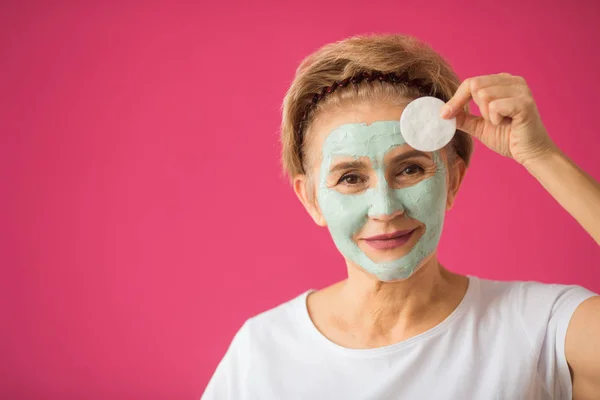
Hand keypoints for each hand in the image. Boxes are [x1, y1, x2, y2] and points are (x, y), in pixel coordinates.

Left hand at [441, 73, 556, 164]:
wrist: (530, 154)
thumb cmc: (508, 138)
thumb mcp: (479, 126)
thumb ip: (463, 117)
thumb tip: (443, 113)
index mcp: (502, 82)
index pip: (471, 82)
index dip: (455, 99)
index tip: (444, 114)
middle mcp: (513, 81)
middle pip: (475, 85)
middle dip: (474, 108)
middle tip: (489, 120)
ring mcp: (521, 90)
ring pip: (484, 95)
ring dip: (487, 115)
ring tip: (501, 122)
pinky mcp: (524, 102)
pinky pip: (495, 106)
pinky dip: (495, 119)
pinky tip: (508, 123)